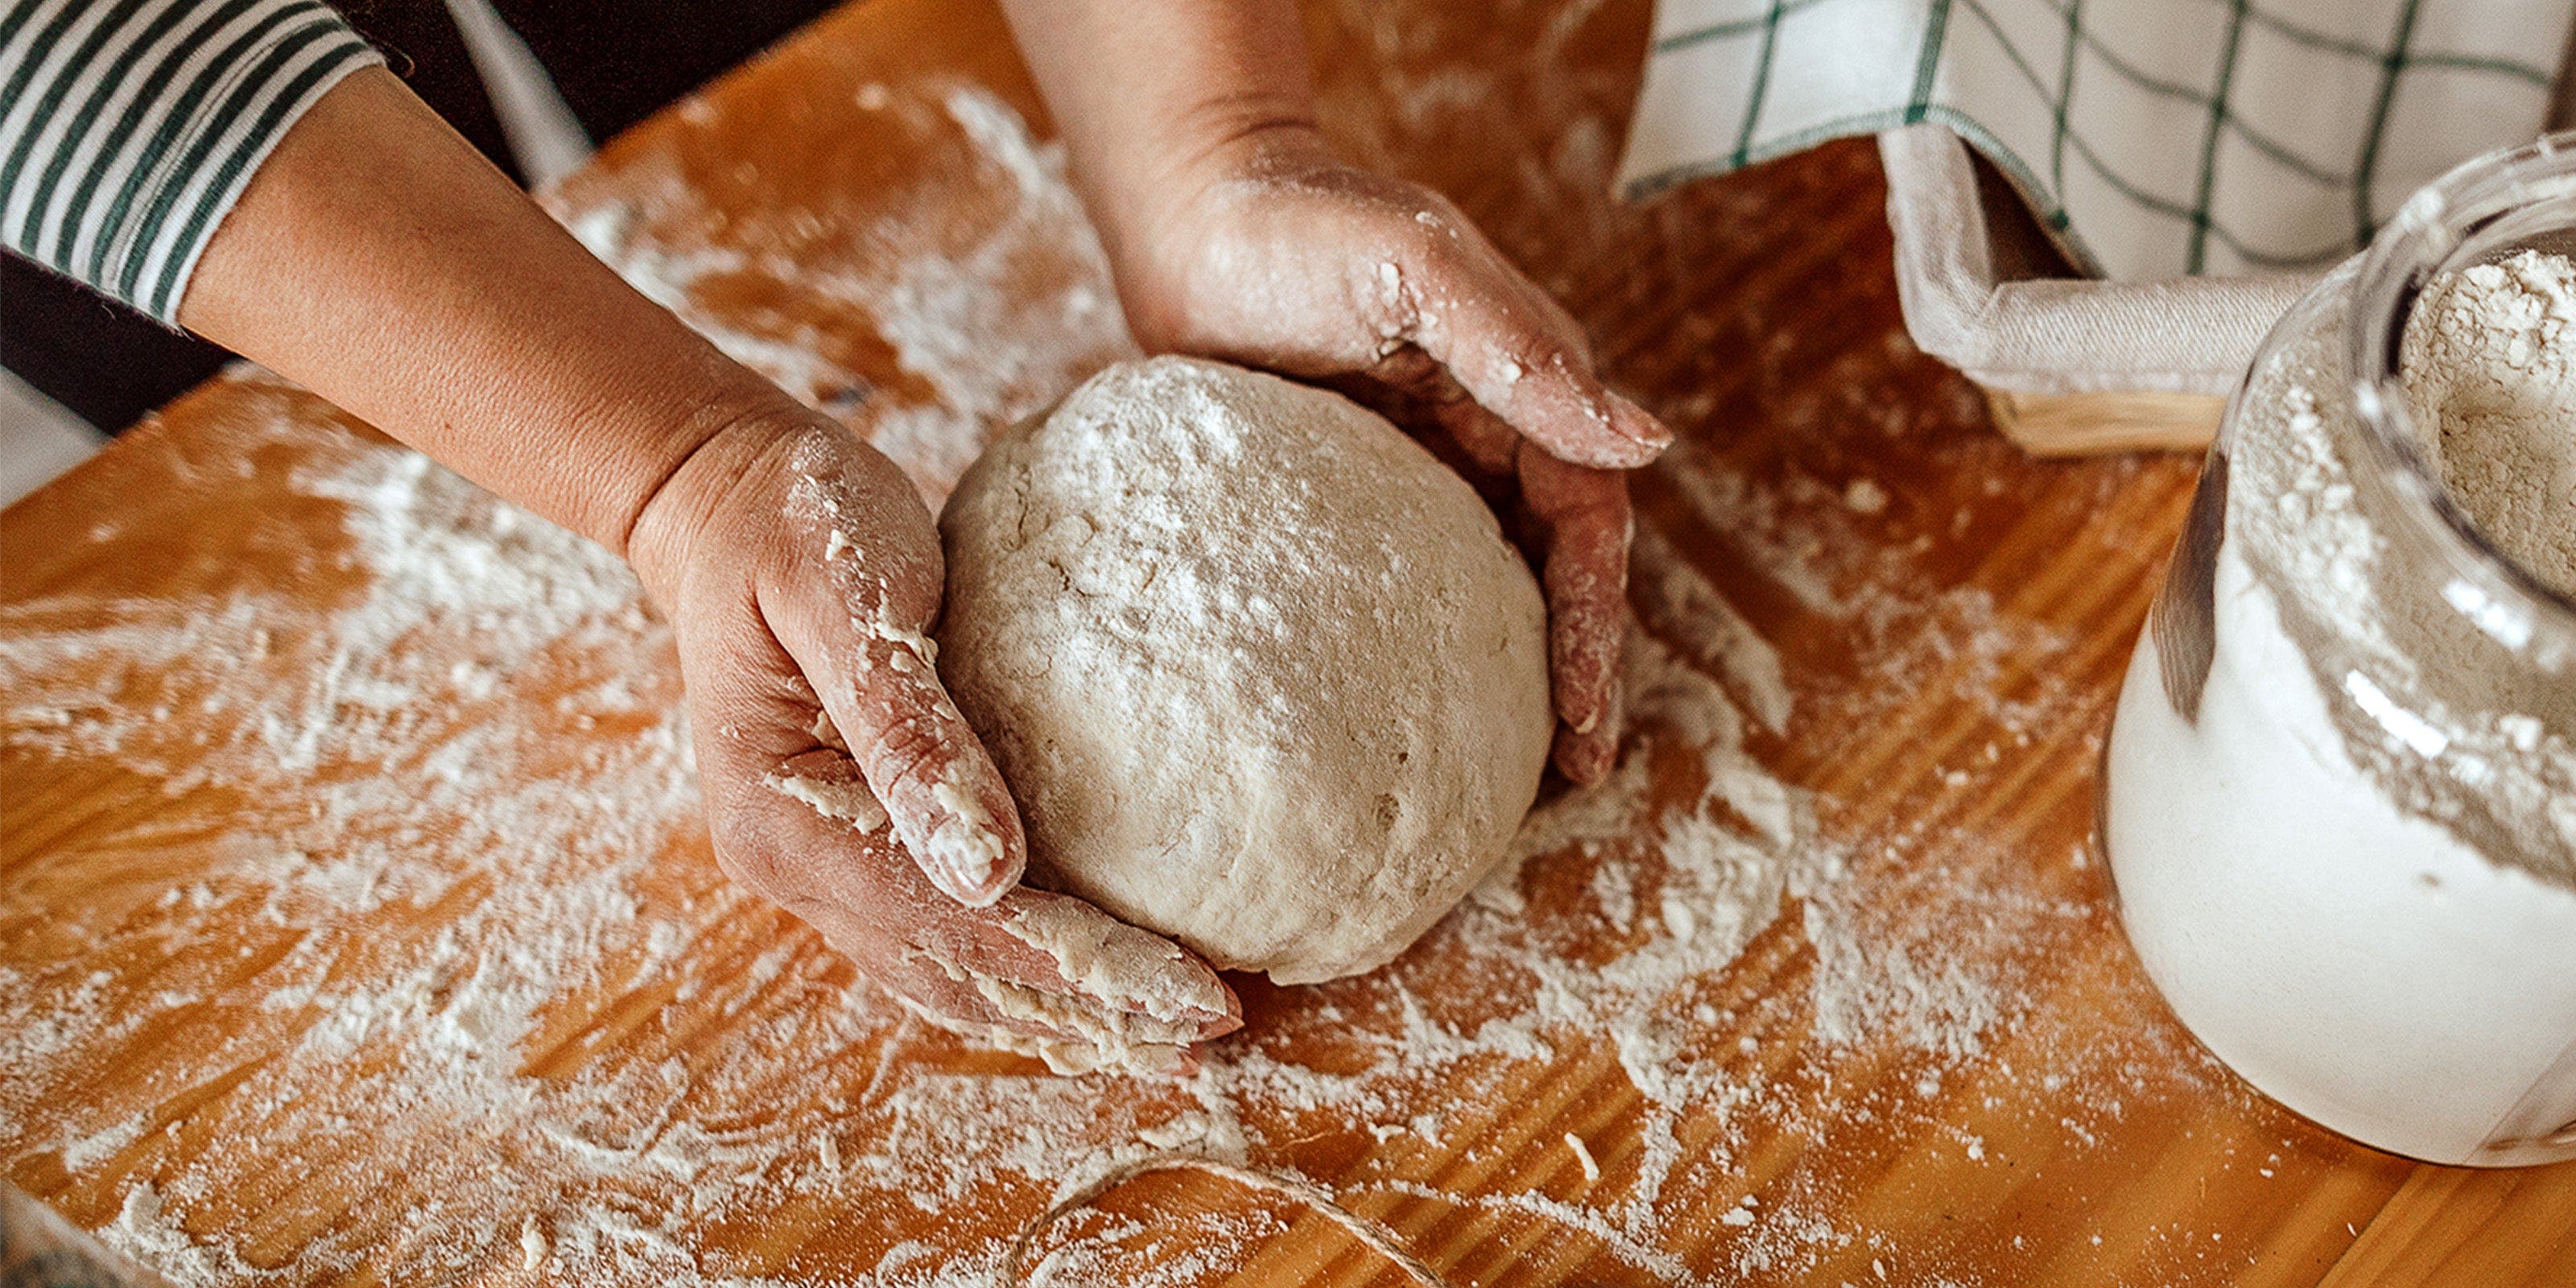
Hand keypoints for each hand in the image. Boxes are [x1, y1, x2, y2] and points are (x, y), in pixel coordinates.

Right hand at [629, 412, 1240, 1072]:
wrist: (725, 501)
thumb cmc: (793, 521)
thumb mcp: (845, 591)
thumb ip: (906, 727)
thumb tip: (987, 872)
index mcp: (788, 817)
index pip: (959, 924)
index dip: (1079, 965)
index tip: (1196, 991)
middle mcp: (794, 868)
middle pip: (960, 975)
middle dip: (1089, 1012)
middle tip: (1213, 1031)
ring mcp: (814, 868)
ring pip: (948, 979)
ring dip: (1059, 1014)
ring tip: (1170, 1037)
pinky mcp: (847, 849)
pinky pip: (939, 939)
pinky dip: (1022, 974)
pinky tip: (1096, 987)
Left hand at [1105, 128, 1666, 783]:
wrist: (1191, 207)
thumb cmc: (1302, 220)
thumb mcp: (1419, 273)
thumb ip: (1524, 354)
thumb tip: (1645, 443)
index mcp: (1522, 386)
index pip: (1584, 525)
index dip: (1594, 624)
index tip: (1582, 718)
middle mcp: (1486, 431)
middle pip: (1551, 570)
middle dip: (1573, 670)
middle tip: (1570, 774)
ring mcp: (1416, 463)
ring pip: (1484, 584)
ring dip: (1509, 669)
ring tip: (1510, 768)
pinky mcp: (1342, 487)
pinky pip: (1395, 578)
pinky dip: (1420, 644)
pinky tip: (1400, 708)